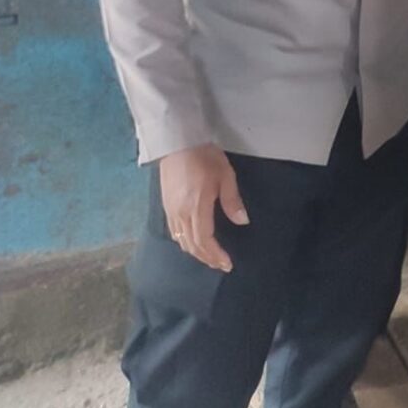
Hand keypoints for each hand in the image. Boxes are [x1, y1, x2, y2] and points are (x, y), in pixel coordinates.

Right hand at [159, 144, 247, 271]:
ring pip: (181, 240)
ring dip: (195, 252)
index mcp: (196, 208)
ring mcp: (170, 211)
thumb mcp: (225, 176)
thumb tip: (242, 221)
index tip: (227, 264)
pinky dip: (185, 242)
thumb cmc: (205, 157)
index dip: (216, 255)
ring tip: (209, 257)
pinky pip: (174, 232)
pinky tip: (193, 242)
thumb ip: (232, 200)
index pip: (205, 240)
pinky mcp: (166, 205)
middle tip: (221, 265)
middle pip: (192, 245)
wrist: (177, 142)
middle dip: (207, 258)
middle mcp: (180, 214)